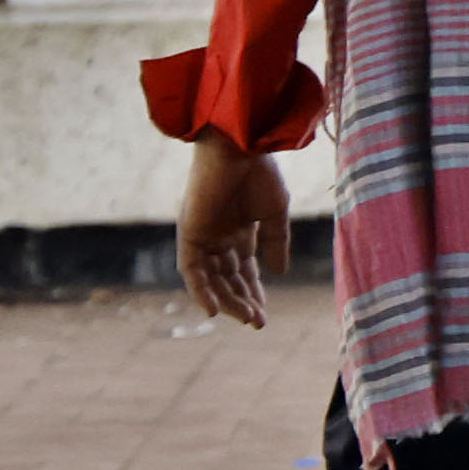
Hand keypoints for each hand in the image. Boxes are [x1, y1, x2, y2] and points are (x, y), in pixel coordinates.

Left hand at [178, 138, 293, 329]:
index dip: (253, 292)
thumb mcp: (275, 213)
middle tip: (259, 323)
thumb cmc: (260, 172)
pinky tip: (215, 310)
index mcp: (238, 229)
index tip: (265, 314)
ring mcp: (202, 235)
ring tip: (247, 319)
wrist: (241, 146)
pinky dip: (200, 291)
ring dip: (227, 301)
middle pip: (227, 279)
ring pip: (211, 279)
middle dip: (243, 301)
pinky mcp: (189, 233)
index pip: (243, 270)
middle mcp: (217, 235)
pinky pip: (190, 270)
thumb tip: (279, 272)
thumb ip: (276, 243)